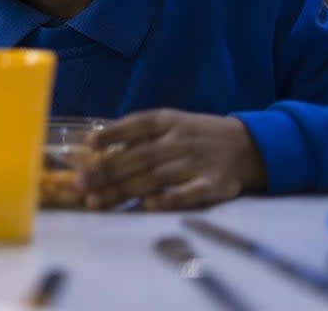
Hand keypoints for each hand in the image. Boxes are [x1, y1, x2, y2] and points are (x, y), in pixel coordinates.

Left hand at [79, 109, 267, 210]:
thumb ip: (137, 136)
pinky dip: (170, 199)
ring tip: (96, 202)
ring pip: (156, 177)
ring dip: (124, 190)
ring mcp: (197, 162)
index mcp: (167, 121)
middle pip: (139, 157)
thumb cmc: (195, 136)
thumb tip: (94, 148)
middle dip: (106, 171)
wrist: (249, 145)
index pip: (136, 124)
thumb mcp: (169, 125)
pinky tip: (148, 206)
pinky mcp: (214, 184)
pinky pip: (190, 193)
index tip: (88, 145)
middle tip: (79, 184)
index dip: (112, 134)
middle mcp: (180, 140)